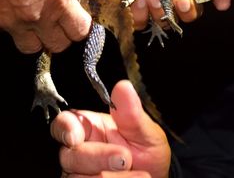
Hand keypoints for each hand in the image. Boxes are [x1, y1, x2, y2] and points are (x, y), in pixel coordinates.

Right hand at [0, 0, 91, 52]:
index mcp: (57, 1)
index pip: (79, 31)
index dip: (81, 27)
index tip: (79, 19)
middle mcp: (36, 16)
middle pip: (57, 45)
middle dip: (61, 36)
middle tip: (59, 23)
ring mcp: (11, 20)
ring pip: (30, 47)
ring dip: (36, 38)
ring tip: (36, 22)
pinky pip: (8, 34)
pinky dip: (14, 28)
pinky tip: (15, 12)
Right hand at [51, 80, 170, 177]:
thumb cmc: (148, 153)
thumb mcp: (146, 132)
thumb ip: (132, 113)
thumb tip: (123, 86)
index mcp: (91, 128)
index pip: (64, 123)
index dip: (65, 129)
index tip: (76, 137)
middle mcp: (80, 151)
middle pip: (70, 155)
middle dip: (99, 157)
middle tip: (125, 159)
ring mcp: (78, 174)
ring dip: (110, 177)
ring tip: (140, 175)